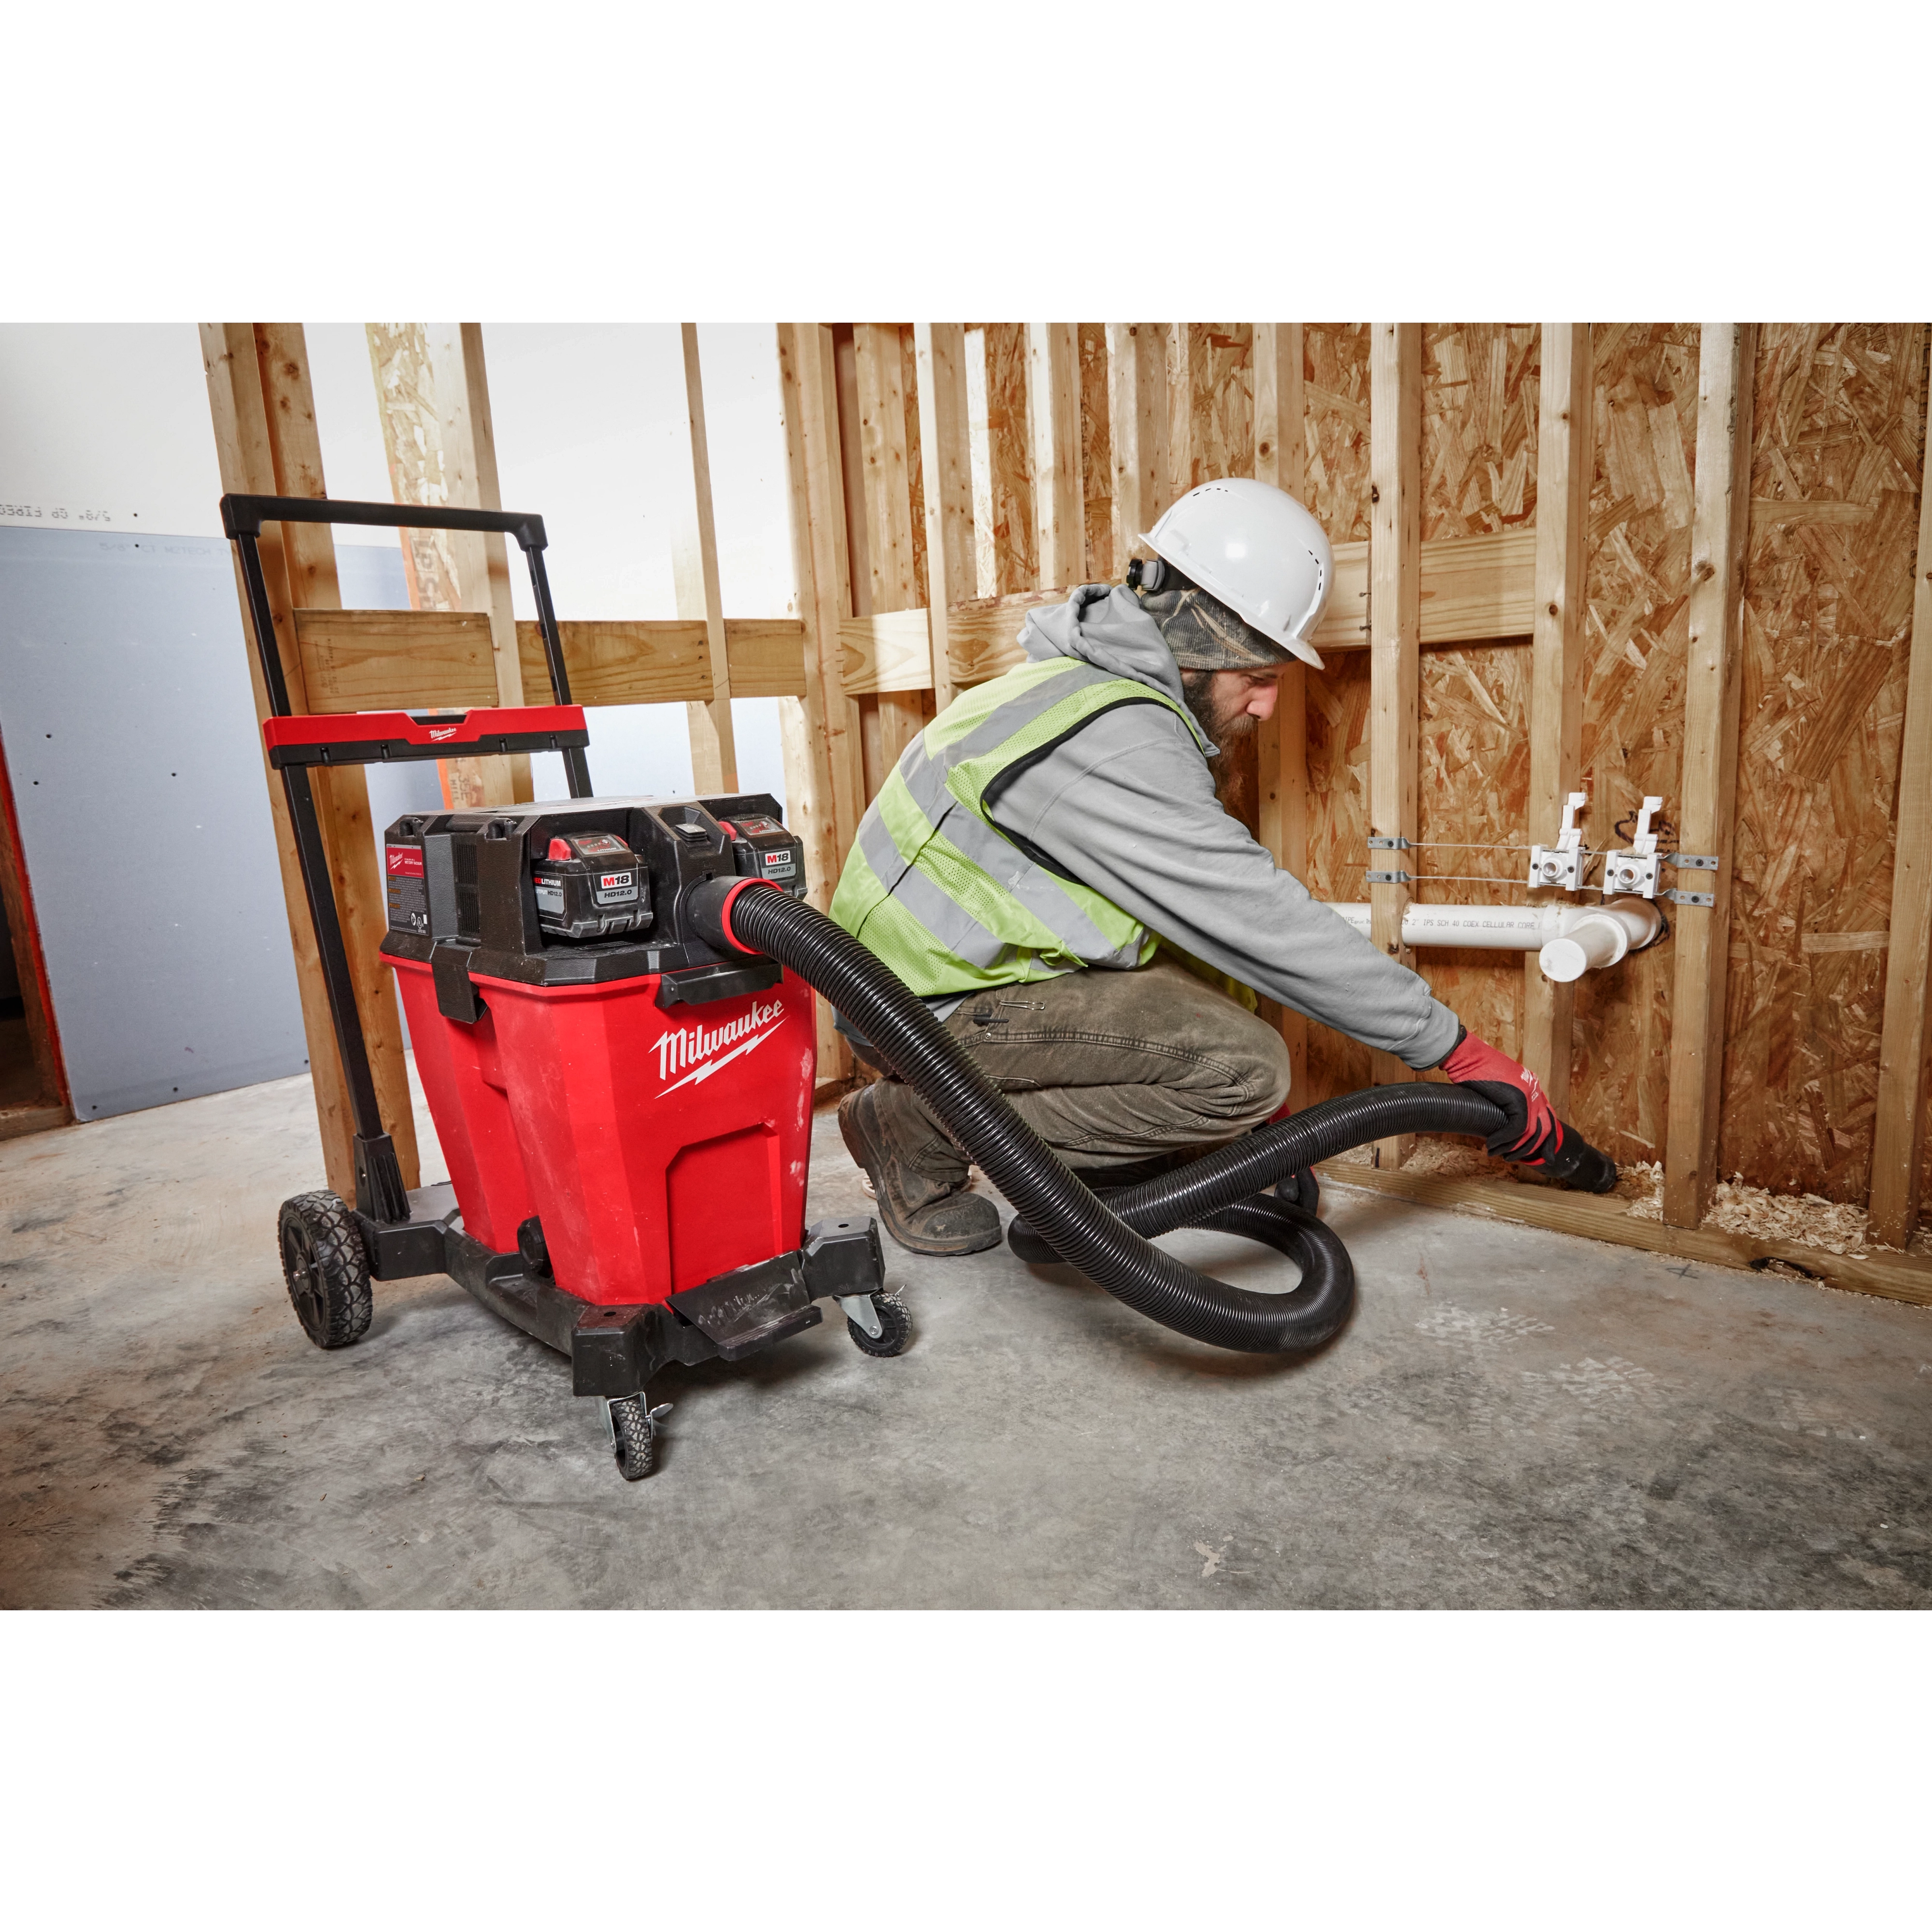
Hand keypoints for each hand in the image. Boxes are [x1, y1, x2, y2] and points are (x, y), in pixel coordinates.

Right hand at [1441, 1030, 1561, 1164]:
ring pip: (1531, 1132)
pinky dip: (1504, 1140)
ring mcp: (1529, 1093)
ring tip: (1498, 1154)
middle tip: (1516, 1160)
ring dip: (1514, 1148)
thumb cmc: (1472, 1069)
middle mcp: (1535, 1089)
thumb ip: (1505, 1102)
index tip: (1543, 1157)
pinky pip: (1518, 1128)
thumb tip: (1503, 1123)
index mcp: (1532, 1086)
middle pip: (1546, 1128)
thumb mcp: (1495, 1088)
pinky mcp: (1518, 1097)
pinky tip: (1492, 1144)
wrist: (1465, 1055)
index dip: (1547, 1140)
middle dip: (1534, 1150)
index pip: (1548, 1118)